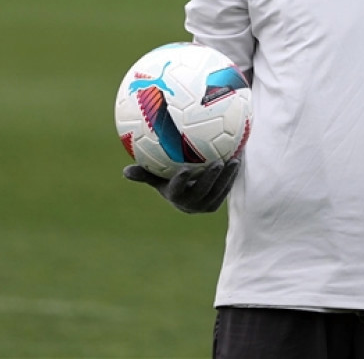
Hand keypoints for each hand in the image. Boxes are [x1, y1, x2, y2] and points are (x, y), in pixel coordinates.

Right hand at [123, 159, 240, 213]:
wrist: (187, 192)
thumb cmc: (168, 178)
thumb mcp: (156, 175)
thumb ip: (144, 173)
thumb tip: (125, 172)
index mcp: (175, 196)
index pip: (177, 191)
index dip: (181, 182)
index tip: (185, 169)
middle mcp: (191, 204)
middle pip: (202, 192)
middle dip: (210, 178)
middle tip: (218, 162)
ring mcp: (205, 205)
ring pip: (218, 192)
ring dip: (227, 177)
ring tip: (234, 160)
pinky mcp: (217, 203)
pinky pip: (226, 189)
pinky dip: (232, 176)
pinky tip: (238, 158)